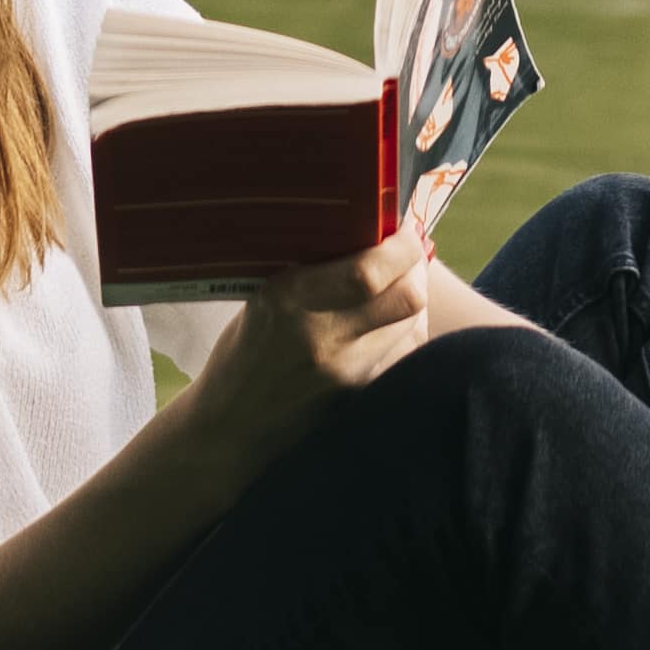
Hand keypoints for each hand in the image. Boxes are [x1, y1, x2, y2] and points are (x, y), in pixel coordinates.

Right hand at [211, 177, 467, 417]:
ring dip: (414, 295)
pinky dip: (407, 327)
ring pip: (413, 323)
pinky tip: (391, 318)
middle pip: (407, 297)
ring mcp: (346, 371)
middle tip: (408, 252)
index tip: (403, 228)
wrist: (232, 421)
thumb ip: (315, 267)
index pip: (369, 271)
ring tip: (400, 281)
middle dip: (417, 267)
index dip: (401, 246)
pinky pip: (404, 351)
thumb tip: (370, 230)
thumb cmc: (246, 347)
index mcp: (290, 299)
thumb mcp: (266, 294)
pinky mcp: (360, 393)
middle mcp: (323, 336)